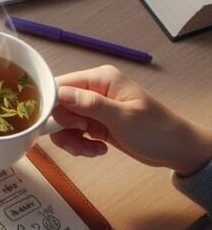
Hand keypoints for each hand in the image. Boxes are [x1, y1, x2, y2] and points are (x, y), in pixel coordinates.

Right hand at [51, 65, 211, 176]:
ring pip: (63, 122)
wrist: (176, 150)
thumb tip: (59, 94)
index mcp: (100, 79)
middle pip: (58, 106)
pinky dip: (79, 144)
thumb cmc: (155, 130)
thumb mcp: (122, 117)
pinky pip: (73, 132)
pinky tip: (97, 150)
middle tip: (81, 138)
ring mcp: (93, 107)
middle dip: (63, 127)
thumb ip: (90, 104)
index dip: (52, 106)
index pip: (60, 85)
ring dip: (71, 139)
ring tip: (90, 150)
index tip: (57, 125)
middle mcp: (93, 89)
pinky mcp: (94, 123)